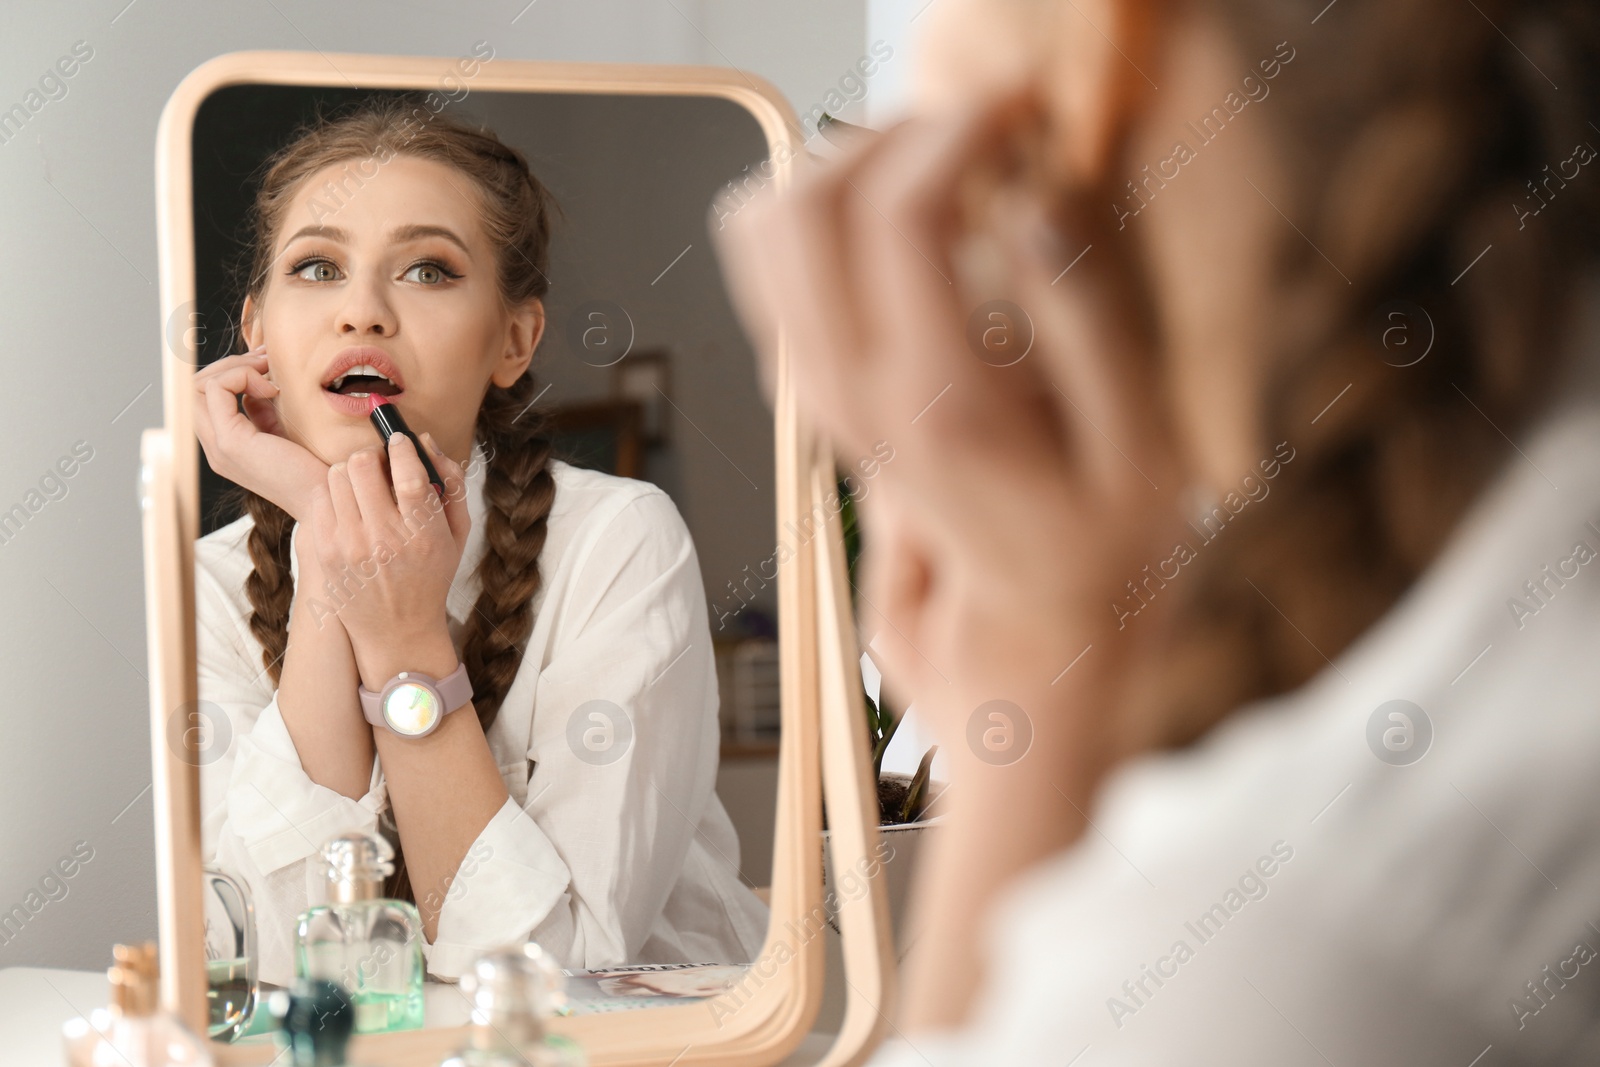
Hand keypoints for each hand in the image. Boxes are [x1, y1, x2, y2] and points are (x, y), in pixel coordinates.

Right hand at [194, 344, 329, 522]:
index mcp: (226, 445)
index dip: (230, 372)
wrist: (327, 497)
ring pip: (199, 386)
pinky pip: (216, 389)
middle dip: (230, 365)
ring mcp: (219, 447)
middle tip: (266, 361)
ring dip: (235, 367)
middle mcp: (215, 447)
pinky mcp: (230, 443)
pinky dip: (242, 377)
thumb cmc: (315, 467)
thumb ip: (262, 410)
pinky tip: (272, 389)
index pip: (203, 397)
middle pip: (195, 388)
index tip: (265, 366)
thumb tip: (257, 383)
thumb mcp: (281, 430)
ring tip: (267, 371)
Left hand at [306, 431, 470, 685]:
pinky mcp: (323, 551)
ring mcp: (348, 546)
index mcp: (422, 534)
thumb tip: (426, 443)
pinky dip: (335, 494)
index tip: (401, 441)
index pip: (408, 474)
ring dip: (351, 473)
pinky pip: (320, 498)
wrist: (397, 631)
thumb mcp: (457, 535)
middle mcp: (383, 540)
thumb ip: (451, 485)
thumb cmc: (430, 578)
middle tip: (380, 466)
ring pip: (336, 476)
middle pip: (362, 465)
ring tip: (363, 487)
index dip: (402, 447)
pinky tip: (348, 507)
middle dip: (373, 456)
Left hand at [713, 85, 1192, 749]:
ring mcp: (822, 404)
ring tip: (934, 169)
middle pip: (801, 209)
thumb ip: (1090, 322)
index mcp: (939, 401)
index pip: (901, 215)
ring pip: (762, 239)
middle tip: (968, 129)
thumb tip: (1033, 206)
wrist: (1028, 647)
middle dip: (881, 133)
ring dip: (837, 171)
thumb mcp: (1141, 451)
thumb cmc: (1103, 556)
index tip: (1022, 103)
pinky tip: (900, 230)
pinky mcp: (818, 404)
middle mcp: (855, 398)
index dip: (960, 127)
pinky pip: (770, 283)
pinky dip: (814, 222)